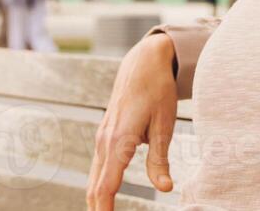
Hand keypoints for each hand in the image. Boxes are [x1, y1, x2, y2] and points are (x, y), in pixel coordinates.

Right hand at [86, 33, 179, 209]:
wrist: (143, 63)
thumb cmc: (157, 90)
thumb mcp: (164, 124)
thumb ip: (160, 159)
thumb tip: (166, 189)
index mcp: (119, 141)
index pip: (106, 187)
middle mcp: (104, 142)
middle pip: (94, 188)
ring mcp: (102, 138)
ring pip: (93, 179)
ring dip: (96, 201)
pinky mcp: (104, 135)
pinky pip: (97, 167)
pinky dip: (98, 187)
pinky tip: (104, 199)